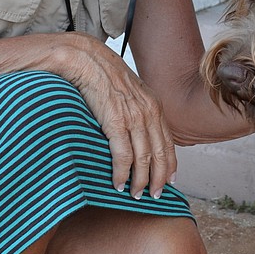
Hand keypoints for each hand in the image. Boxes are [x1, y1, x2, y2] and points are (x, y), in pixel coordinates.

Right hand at [61, 34, 177, 199]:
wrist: (84, 57)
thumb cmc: (102, 74)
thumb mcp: (129, 91)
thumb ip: (137, 109)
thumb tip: (137, 130)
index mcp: (154, 105)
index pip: (168, 141)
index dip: (170, 164)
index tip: (170, 181)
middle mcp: (148, 112)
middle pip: (159, 154)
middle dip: (159, 179)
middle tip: (155, 196)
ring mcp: (133, 117)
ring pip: (143, 158)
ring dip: (140, 180)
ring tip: (135, 195)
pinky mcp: (115, 121)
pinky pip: (122, 155)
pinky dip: (121, 173)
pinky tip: (117, 183)